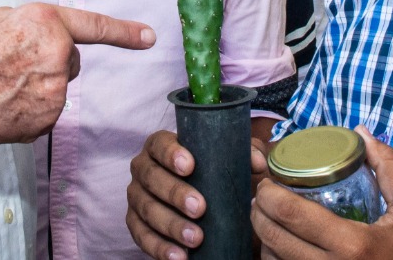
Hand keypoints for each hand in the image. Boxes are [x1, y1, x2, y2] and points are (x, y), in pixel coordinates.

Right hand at [0, 3, 153, 199]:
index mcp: (43, 21)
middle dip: (48, 60)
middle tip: (10, 65)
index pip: (94, 25)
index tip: (148, 37)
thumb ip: (25, 25)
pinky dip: (27, 110)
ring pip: (55, 87)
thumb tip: (35, 36)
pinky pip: (43, 111)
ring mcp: (53, 91)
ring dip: (36, 86)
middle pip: (69, 59)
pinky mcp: (45, 120)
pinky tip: (0, 106)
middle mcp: (56, 54)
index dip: (124, 32)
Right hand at [125, 131, 269, 259]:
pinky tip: (180, 256)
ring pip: (147, 209)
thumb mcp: (229, 161)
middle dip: (175, 193)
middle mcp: (143, 169)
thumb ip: (245, 154)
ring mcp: (137, 197)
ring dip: (171, 225)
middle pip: (152, 177)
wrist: (202, 204)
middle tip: (199, 208)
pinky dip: (159, 248)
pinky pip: (142, 236)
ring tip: (196, 238)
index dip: (171, 154)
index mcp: (160, 147)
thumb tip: (256, 162)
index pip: (159, 144)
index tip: (190, 166)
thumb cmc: (212, 175)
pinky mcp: (136, 224)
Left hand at [251, 127, 392, 259]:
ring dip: (264, 236)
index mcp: (353, 245)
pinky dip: (276, 257)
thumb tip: (360, 132)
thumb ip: (389, 167)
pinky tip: (283, 243)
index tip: (269, 179)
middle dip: (259, 211)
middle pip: (273, 237)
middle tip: (264, 195)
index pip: (291, 214)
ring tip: (270, 217)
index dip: (270, 193)